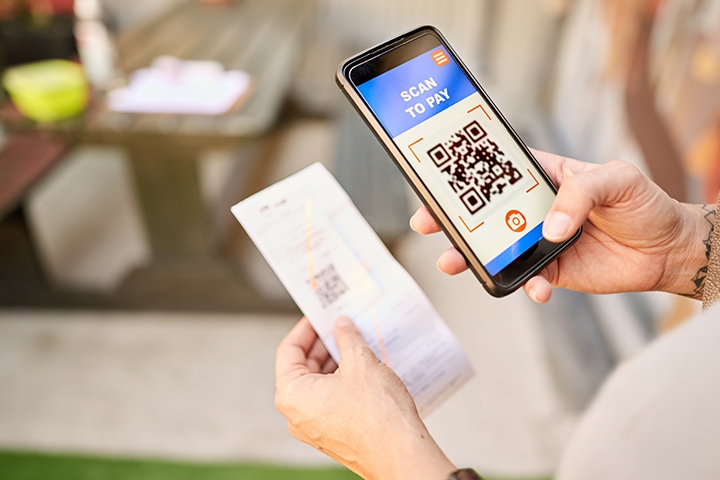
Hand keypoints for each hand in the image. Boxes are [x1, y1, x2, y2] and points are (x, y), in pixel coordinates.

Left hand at [275, 317, 455, 479]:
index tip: (318, 316)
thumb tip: (341, 326)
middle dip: (323, 345)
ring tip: (356, 344)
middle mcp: (297, 414)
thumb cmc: (377, 415)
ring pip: (318, 385)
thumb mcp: (360, 361)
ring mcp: (314, 427)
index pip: (289, 350)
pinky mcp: (333, 435)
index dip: (305, 328)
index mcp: (292, 395)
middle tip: (341, 326)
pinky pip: (330, 400)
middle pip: (302, 367)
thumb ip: (346, 338)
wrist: (400, 452)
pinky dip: (342, 381)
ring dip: (335, 363)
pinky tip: (363, 368)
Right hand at [410, 150, 711, 302]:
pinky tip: (535, 289)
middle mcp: (534, 209)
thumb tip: (549, 229)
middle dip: (452, 219)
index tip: (437, 180)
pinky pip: (525, 279)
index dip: (465, 174)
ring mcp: (538, 241)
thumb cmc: (642, 203)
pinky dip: (524, 286)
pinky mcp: (549, 270)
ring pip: (495, 249)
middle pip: (484, 212)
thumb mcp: (615, 180)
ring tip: (454, 262)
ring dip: (472, 257)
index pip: (497, 170)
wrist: (667, 249)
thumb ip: (580, 194)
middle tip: (427, 223)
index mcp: (543, 177)